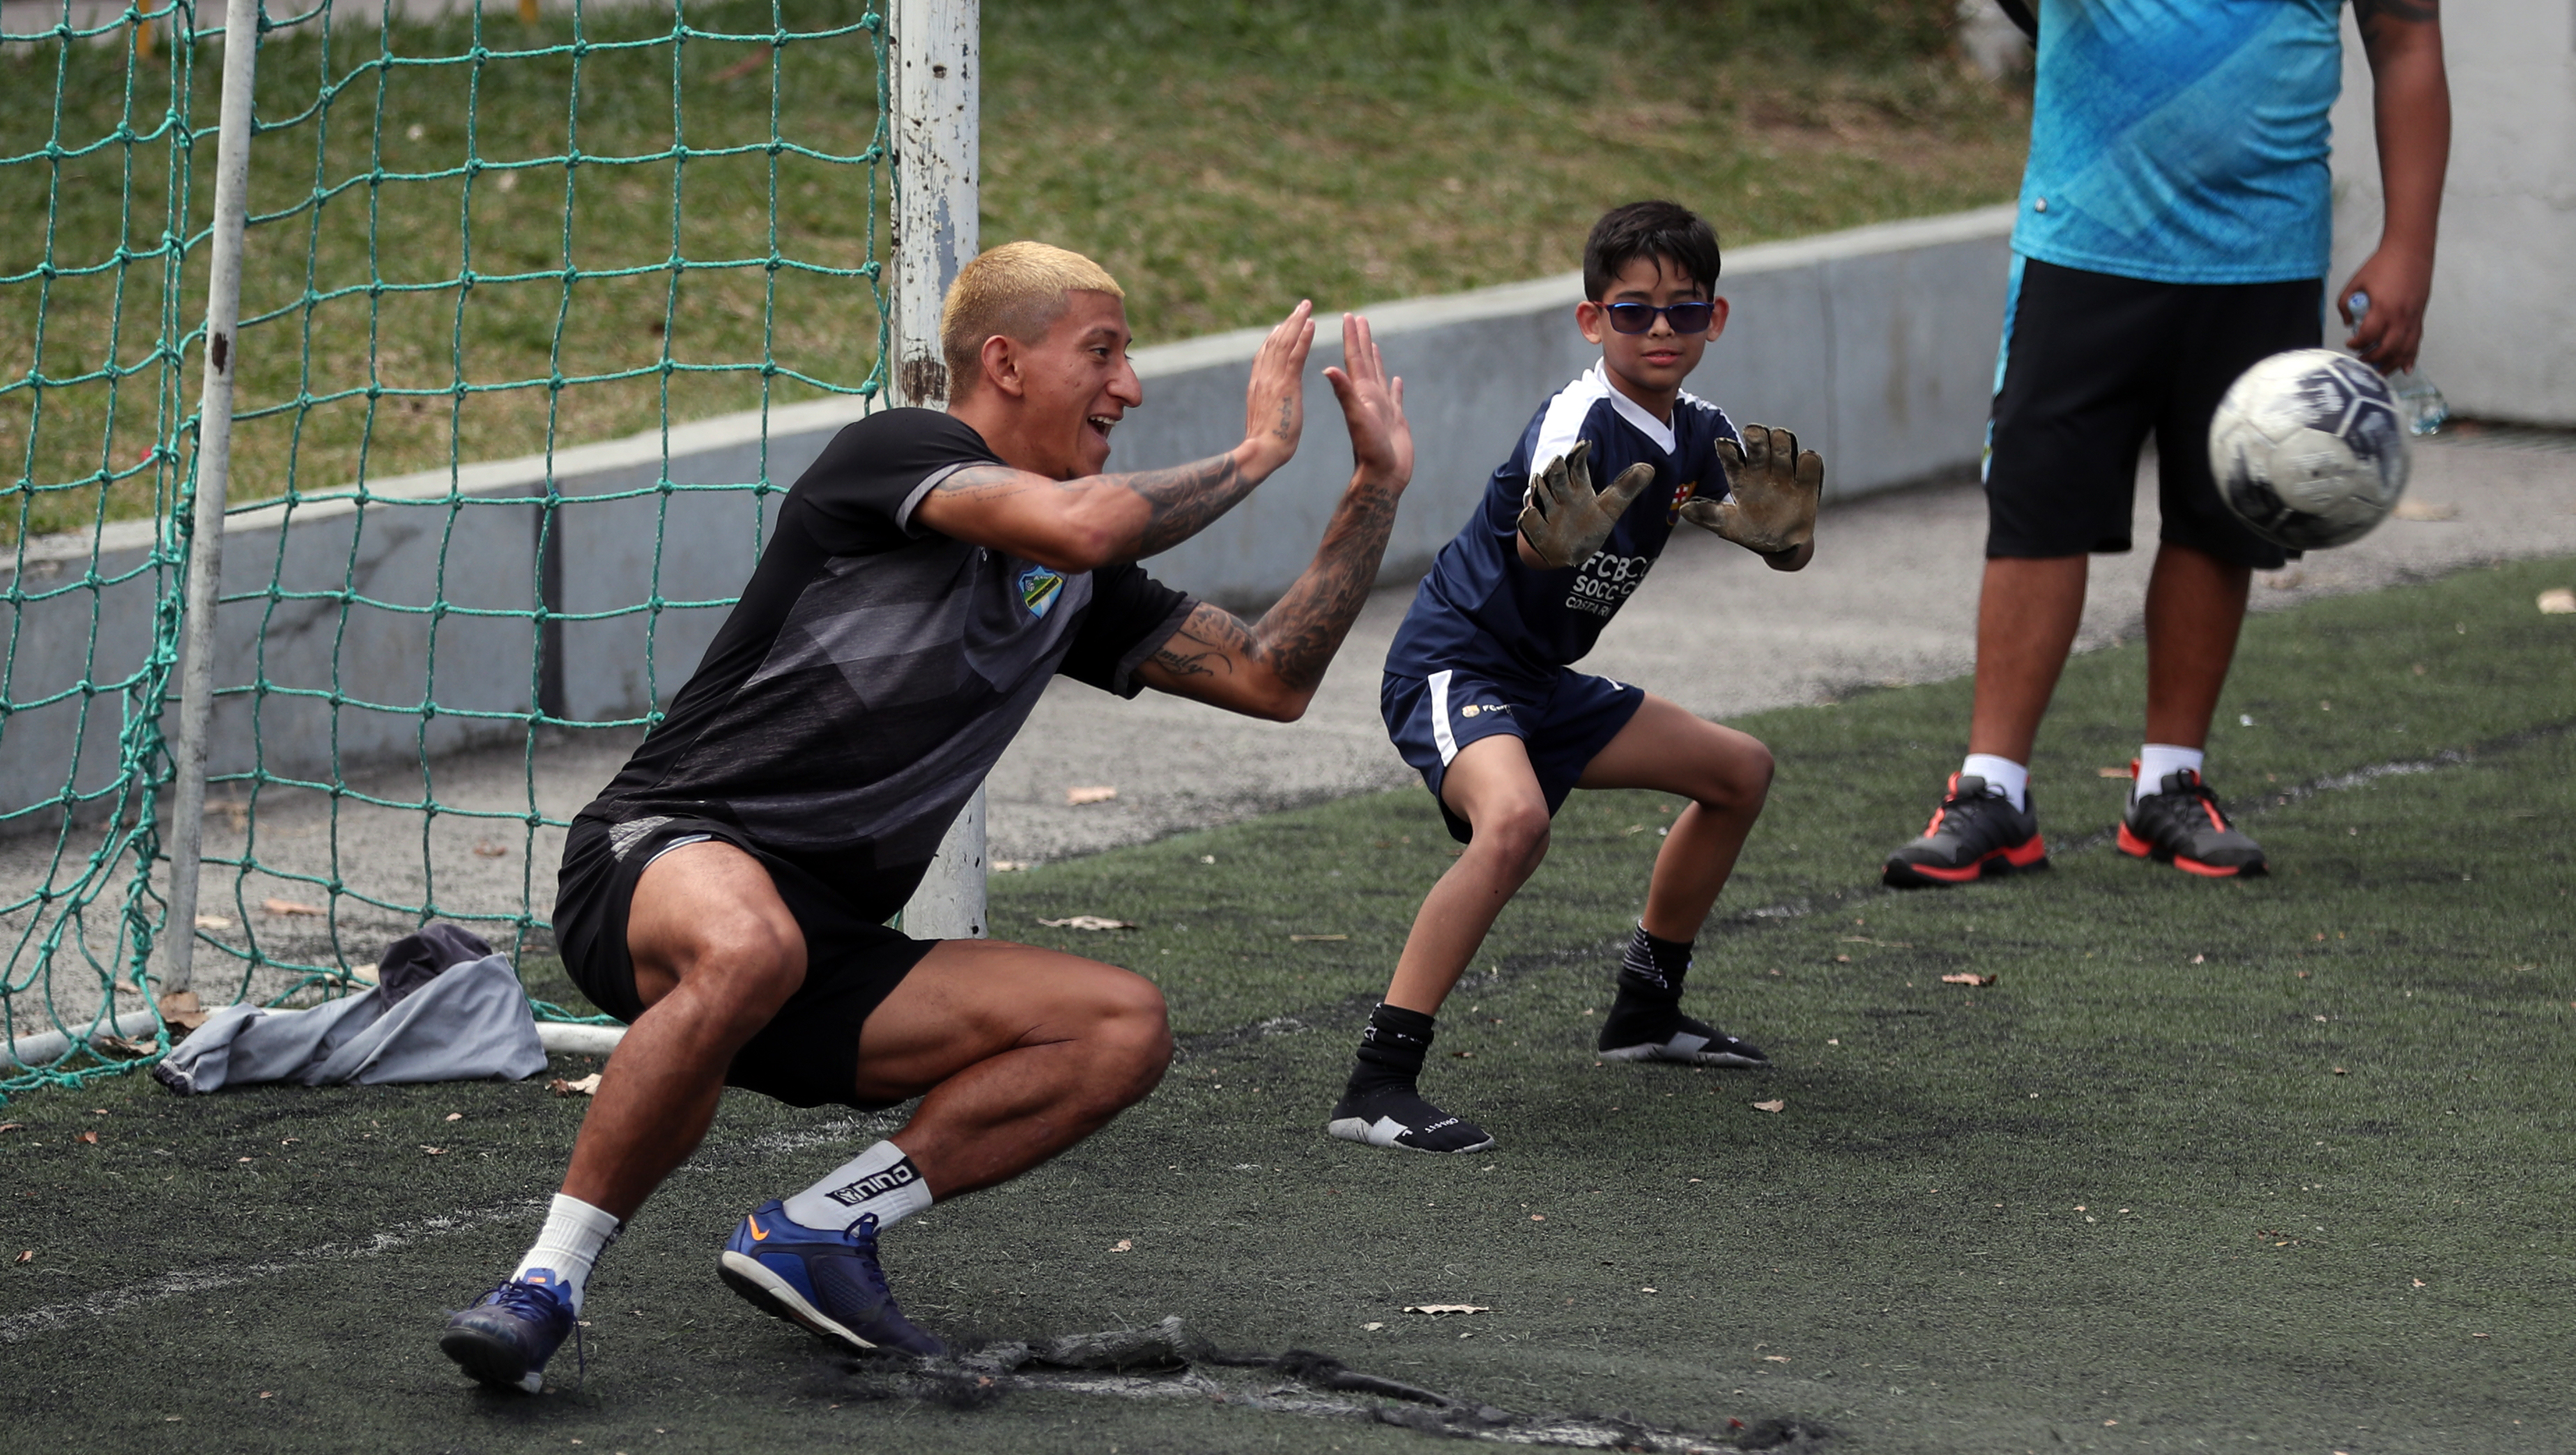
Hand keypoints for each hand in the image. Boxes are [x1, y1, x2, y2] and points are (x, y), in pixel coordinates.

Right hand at [1239, 300, 1316, 477]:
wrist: (1262, 451)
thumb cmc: (1265, 443)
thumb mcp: (1263, 417)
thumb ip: (1266, 404)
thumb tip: (1269, 402)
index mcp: (1258, 385)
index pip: (1266, 354)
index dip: (1275, 337)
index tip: (1284, 325)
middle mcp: (1263, 377)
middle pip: (1274, 342)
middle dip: (1288, 323)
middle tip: (1301, 307)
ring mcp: (1273, 379)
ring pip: (1284, 343)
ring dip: (1296, 322)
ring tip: (1307, 307)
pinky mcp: (1286, 385)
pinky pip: (1296, 355)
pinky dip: (1303, 338)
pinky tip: (1312, 324)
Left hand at [1322, 312, 1410, 488]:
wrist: (1381, 478)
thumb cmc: (1370, 450)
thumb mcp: (1356, 417)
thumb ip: (1345, 392)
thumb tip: (1327, 368)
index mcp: (1360, 393)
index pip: (1354, 358)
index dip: (1352, 336)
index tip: (1349, 315)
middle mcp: (1369, 397)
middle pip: (1365, 362)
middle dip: (1361, 339)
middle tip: (1359, 318)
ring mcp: (1382, 409)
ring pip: (1378, 376)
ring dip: (1375, 359)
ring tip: (1373, 342)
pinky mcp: (1394, 421)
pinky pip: (1395, 397)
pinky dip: (1395, 387)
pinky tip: (1397, 379)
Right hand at [1516, 440, 1656, 569]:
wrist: (1570, 552)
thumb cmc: (1588, 526)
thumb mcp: (1610, 508)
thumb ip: (1626, 488)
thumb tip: (1649, 467)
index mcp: (1577, 487)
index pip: (1576, 466)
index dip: (1579, 455)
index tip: (1586, 444)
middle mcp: (1559, 496)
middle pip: (1556, 478)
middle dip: (1556, 469)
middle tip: (1559, 460)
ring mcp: (1546, 513)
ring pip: (1540, 496)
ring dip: (1539, 489)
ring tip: (1539, 480)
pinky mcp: (1536, 531)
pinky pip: (1530, 523)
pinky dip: (1529, 518)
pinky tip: (1529, 511)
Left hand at [1682, 423, 1821, 555]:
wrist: (1780, 546)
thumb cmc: (1750, 532)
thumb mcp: (1728, 526)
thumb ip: (1708, 515)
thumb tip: (1684, 510)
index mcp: (1740, 476)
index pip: (1732, 454)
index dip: (1728, 449)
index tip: (1723, 446)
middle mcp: (1762, 468)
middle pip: (1759, 440)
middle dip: (1756, 436)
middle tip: (1753, 438)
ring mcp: (1785, 472)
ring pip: (1784, 441)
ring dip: (1781, 442)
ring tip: (1779, 458)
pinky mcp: (1807, 481)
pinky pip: (1810, 460)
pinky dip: (1807, 460)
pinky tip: (1801, 470)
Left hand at [2339, 247, 2432, 372]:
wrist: (2410, 251)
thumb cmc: (2381, 265)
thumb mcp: (2356, 282)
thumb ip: (2346, 304)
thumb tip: (2348, 323)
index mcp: (2382, 308)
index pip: (2368, 336)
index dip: (2356, 344)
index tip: (2349, 344)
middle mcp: (2400, 317)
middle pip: (2387, 349)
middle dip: (2372, 360)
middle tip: (2361, 362)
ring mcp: (2413, 318)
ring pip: (2404, 350)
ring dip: (2391, 365)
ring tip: (2378, 374)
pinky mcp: (2420, 316)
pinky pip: (2417, 342)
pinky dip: (2411, 357)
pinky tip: (2407, 369)